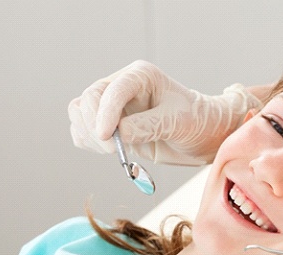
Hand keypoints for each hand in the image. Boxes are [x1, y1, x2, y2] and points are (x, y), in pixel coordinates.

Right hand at [68, 60, 261, 164]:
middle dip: (95, 126)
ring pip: (79, 114)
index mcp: (140, 76)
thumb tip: (118, 134)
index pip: (112, 90)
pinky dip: (89, 143)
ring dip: (90, 135)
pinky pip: (83, 131)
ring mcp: (113, 106)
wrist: (202, 136)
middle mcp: (122, 86)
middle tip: (114, 150)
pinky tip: (111, 150)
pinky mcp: (109, 125)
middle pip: (88, 100)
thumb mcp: (177, 122)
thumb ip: (148, 126)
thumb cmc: (196, 121)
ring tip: (116, 150)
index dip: (104, 113)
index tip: (106, 137)